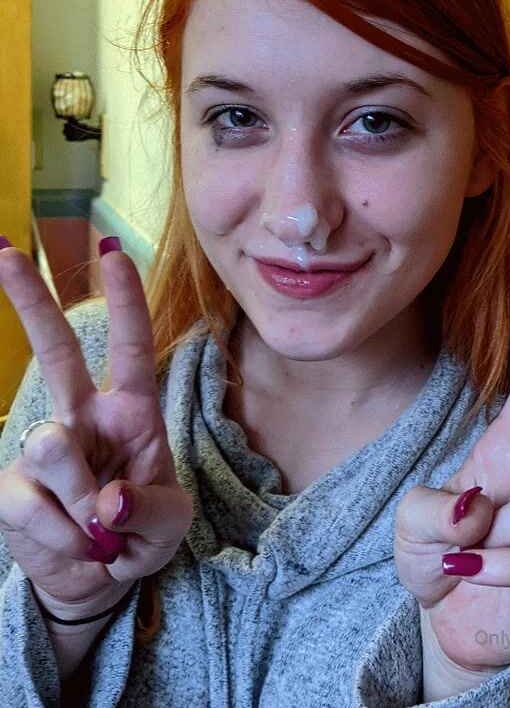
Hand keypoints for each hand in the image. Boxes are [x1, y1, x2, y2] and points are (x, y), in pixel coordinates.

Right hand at [0, 241, 192, 619]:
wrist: (97, 578)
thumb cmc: (141, 531)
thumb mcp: (170, 526)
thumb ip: (150, 511)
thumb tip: (107, 500)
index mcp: (131, 411)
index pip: (131, 349)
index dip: (125, 302)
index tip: (113, 254)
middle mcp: (83, 417)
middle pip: (55, 351)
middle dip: (31, 301)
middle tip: (5, 253)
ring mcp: (42, 450)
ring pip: (51, 448)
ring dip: (81, 502)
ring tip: (97, 530)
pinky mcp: (10, 488)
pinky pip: (32, 505)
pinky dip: (61, 537)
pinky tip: (73, 544)